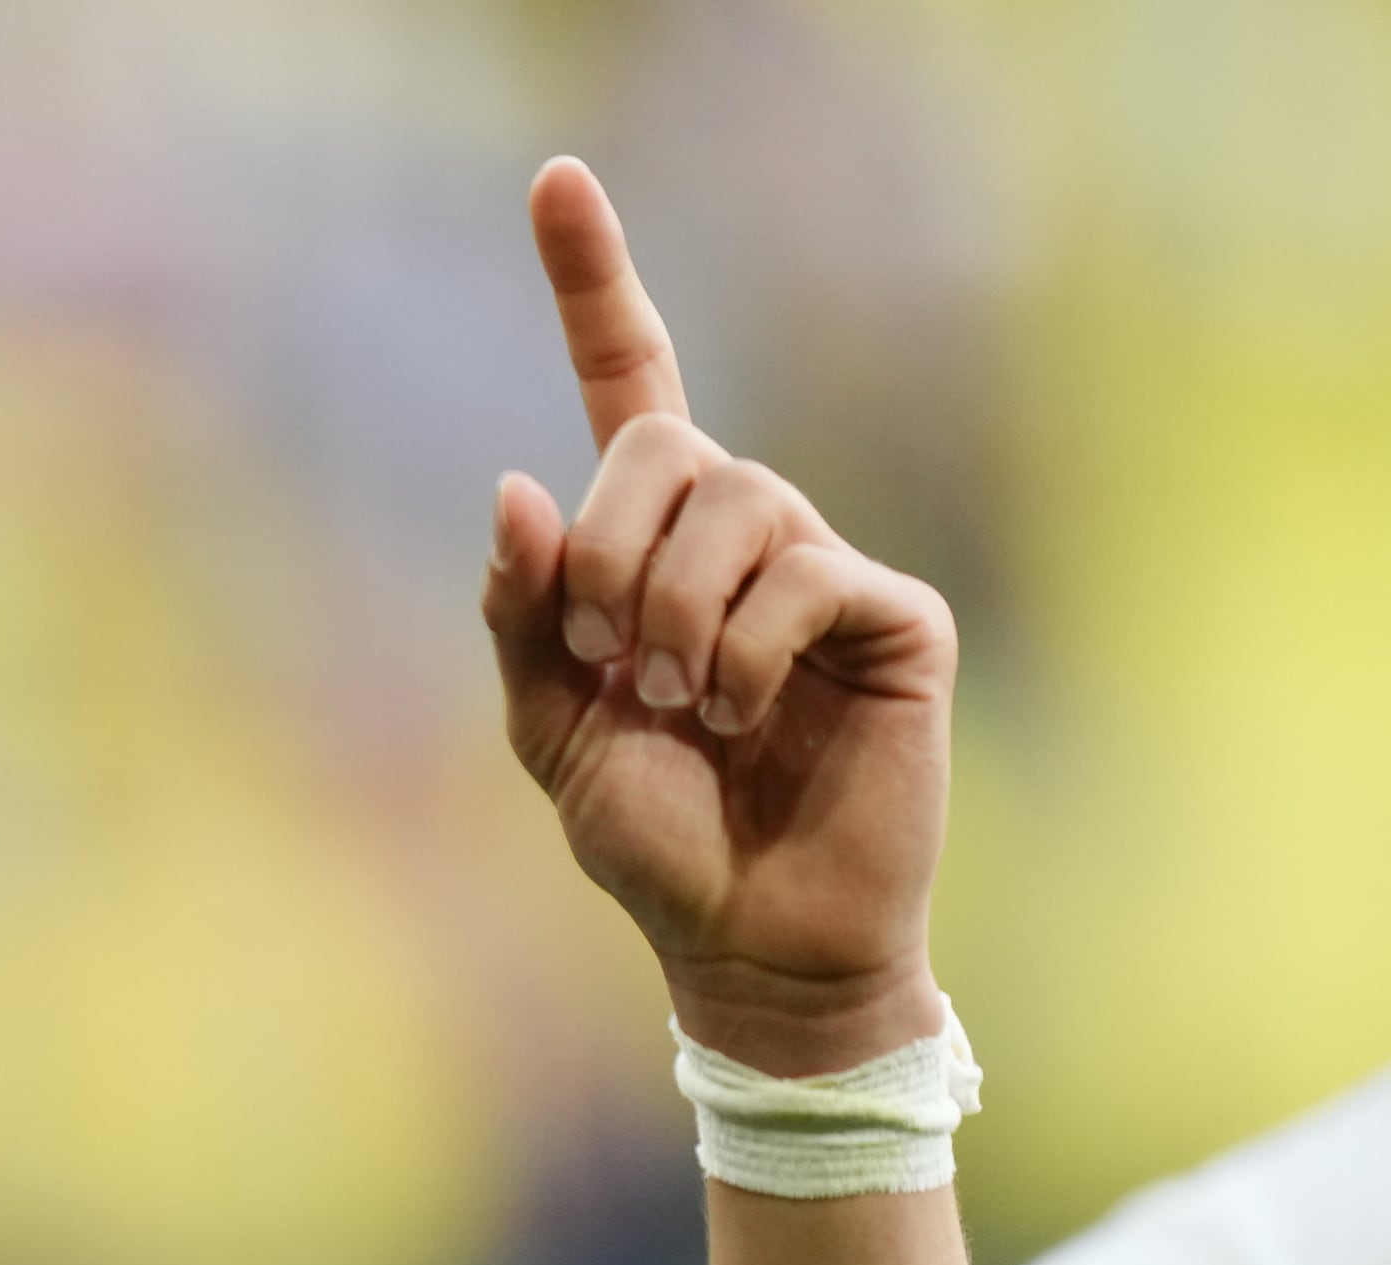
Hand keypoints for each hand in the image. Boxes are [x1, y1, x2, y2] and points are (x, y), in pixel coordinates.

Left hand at [483, 158, 956, 1073]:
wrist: (745, 943)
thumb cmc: (654, 840)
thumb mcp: (552, 732)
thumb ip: (526, 617)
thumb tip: (518, 486)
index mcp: (650, 546)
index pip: (627, 386)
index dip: (592, 281)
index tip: (552, 178)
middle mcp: (743, 530)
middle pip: (663, 445)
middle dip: (608, 556)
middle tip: (615, 665)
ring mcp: (821, 564)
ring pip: (735, 501)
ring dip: (672, 616)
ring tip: (683, 706)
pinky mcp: (890, 614)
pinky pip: (800, 575)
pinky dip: (742, 654)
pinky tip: (744, 715)